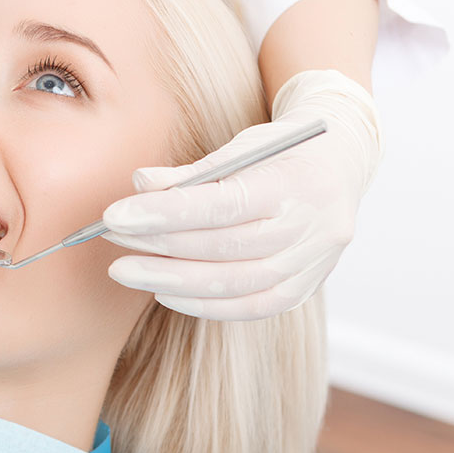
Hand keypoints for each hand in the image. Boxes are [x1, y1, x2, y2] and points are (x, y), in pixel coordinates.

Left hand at [100, 70, 381, 320]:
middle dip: (157, 246)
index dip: (163, 213)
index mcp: (292, 182)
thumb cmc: (279, 152)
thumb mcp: (240, 146)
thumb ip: (191, 171)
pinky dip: (203, 304)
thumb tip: (139, 184)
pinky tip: (163, 292)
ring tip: (127, 269)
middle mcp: (309, 227)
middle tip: (111, 239)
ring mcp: (312, 263)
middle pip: (222, 247)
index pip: (220, 204)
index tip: (114, 215)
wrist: (342, 165)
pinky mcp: (305, 287)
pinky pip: (250, 306)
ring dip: (171, 280)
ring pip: (234, 283)